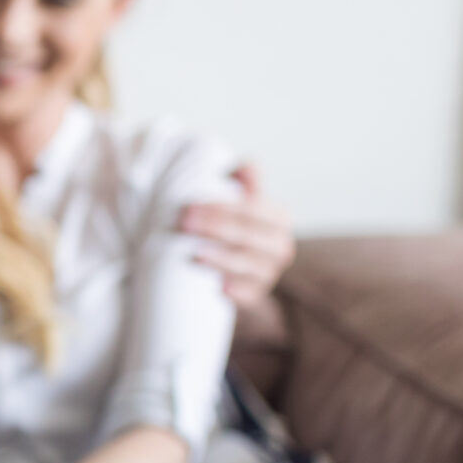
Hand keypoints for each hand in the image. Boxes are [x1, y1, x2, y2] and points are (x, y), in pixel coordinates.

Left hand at [179, 163, 296, 311]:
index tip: (190, 205)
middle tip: (183, 224)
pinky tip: (218, 286)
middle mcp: (279, 247)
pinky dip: (236, 291)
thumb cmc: (231, 224)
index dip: (223, 207)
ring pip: (249, 266)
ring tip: (194, 253)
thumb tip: (246, 166)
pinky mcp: (255, 295)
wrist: (230, 264)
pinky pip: (250, 295)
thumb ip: (242, 179)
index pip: (252, 209)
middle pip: (249, 236)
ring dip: (222, 259)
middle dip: (216, 228)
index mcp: (278, 218)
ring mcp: (268, 273)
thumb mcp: (237, 198)